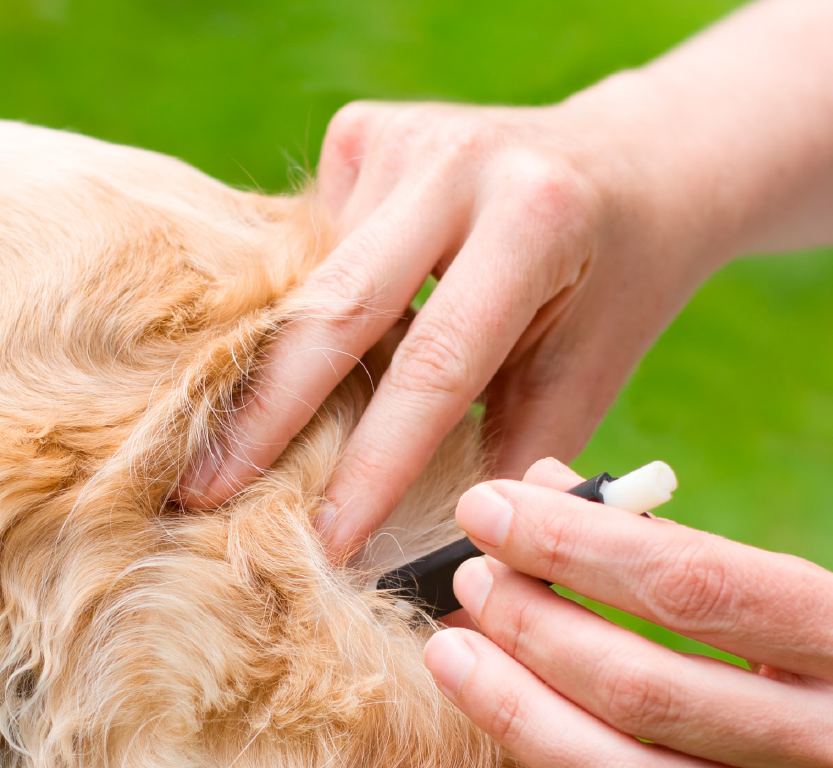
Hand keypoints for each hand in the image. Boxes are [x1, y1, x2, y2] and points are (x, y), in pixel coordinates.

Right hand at [177, 97, 725, 556]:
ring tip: (223, 454)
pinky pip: (309, 248)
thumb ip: (513, 461)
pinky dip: (304, 313)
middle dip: (266, 415)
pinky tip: (303, 355)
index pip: (435, 363)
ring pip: (311, 280)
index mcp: (534, 221)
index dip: (375, 461)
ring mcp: (402, 135)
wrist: (632, 165)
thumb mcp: (587, 377)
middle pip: (336, 307)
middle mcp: (459, 162)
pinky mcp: (363, 131)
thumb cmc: (610, 292)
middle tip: (200, 497)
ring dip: (277, 370)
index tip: (326, 541)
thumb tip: (434, 572)